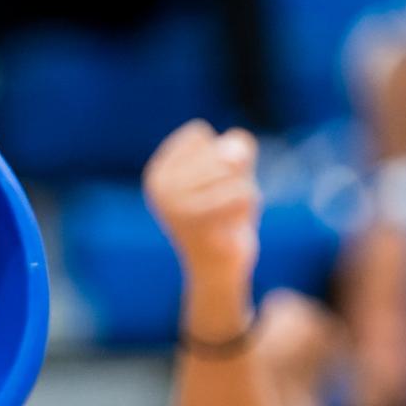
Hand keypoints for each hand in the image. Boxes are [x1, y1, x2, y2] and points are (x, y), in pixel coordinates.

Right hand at [144, 120, 261, 307]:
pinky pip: (241, 192)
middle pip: (219, 152)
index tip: (208, 187)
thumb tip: (233, 157)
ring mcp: (176, 205)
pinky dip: (248, 206)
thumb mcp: (231, 171)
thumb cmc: (223, 217)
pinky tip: (232, 226)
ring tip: (226, 216)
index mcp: (156, 174)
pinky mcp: (200, 222)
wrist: (217, 271)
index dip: (216, 155)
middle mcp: (160, 188)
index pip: (199, 134)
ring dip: (242, 191)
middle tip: (220, 207)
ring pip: (233, 170)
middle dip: (233, 176)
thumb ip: (236, 147)